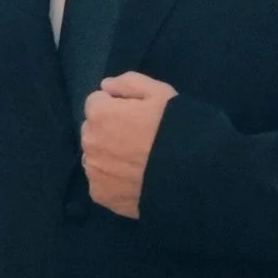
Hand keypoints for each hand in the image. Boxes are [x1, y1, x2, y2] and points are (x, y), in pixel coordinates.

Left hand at [81, 73, 175, 219]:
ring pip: (95, 156)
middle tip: (137, 138)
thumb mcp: (159, 92)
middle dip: (108, 130)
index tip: (136, 115)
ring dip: (108, 155)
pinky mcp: (100, 194)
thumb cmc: (174, 127)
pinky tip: (133, 179)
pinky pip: (101, 181)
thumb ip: (128, 82)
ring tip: (136, 161)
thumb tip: (105, 86)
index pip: (96, 102)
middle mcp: (89, 141)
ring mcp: (93, 170)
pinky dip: (112, 180)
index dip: (117, 106)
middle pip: (93, 130)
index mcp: (99, 113)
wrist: (188, 172)